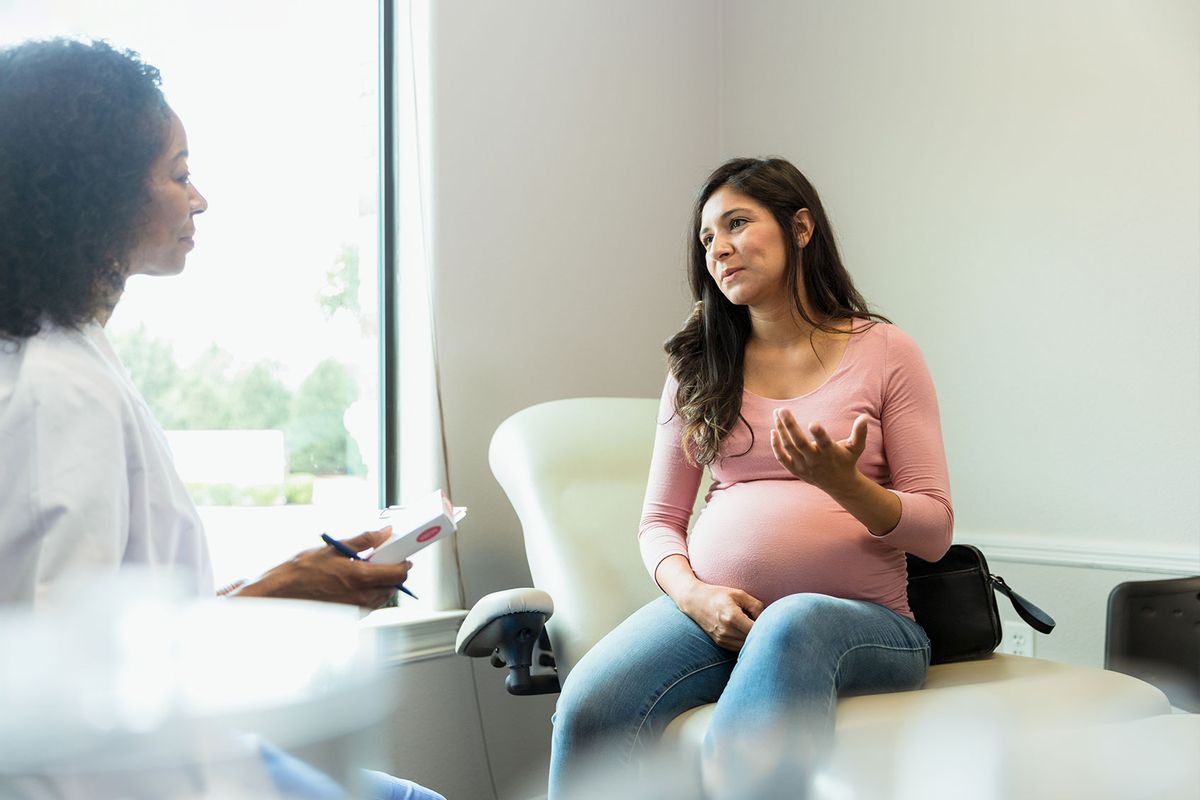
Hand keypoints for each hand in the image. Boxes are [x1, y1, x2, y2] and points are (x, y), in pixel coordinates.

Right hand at [233, 528, 411, 608]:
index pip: (398, 573)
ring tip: (367, 571)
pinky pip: (370, 605)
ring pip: (383, 597)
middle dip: (393, 573)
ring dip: (383, 584)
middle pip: (394, 586)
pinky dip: (371, 594)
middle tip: (383, 561)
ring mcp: (356, 608)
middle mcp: (361, 595)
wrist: (282, 593)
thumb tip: (384, 533)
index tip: (403, 556)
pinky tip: (357, 583)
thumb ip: (364, 540)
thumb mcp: (334, 548)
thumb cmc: (303, 571)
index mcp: (360, 576)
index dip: (404, 563)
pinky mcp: (350, 615)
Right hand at [677, 581, 764, 650]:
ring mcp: (722, 639)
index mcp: (732, 617)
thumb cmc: (718, 594)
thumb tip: (768, 619)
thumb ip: (756, 606)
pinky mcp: (720, 643)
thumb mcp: (739, 594)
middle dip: (761, 634)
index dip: (767, 627)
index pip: (756, 630)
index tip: (771, 622)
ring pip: (747, 646)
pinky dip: (745, 641)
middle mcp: (726, 631)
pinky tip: (745, 631)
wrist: (694, 601)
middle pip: (753, 640)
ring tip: (754, 627)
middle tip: (766, 625)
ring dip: (753, 639)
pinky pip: (739, 647)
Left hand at [770, 408, 867, 494]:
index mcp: (830, 453)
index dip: (819, 434)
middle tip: (782, 409)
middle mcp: (815, 460)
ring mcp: (803, 466)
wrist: (838, 484)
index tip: (813, 423)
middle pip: (800, 443)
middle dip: (790, 426)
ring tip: (777, 414)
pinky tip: (773, 431)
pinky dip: (776, 446)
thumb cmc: (846, 460)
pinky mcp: (795, 470)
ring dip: (781, 430)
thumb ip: (860, 432)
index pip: (824, 443)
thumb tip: (865, 417)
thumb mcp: (856, 447)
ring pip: (789, 447)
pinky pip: (782, 458)